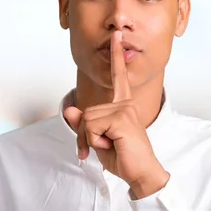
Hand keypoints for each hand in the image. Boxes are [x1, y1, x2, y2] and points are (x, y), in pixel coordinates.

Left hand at [64, 31, 168, 197]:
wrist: (141, 174)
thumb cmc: (123, 157)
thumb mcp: (98, 140)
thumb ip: (84, 124)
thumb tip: (69, 110)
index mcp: (123, 106)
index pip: (118, 78)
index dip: (116, 56)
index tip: (116, 36)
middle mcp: (125, 104)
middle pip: (86, 112)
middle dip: (85, 134)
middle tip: (101, 147)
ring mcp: (124, 110)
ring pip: (87, 120)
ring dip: (91, 140)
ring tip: (110, 146)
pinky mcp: (121, 119)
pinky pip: (91, 128)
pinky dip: (94, 142)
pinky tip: (112, 146)